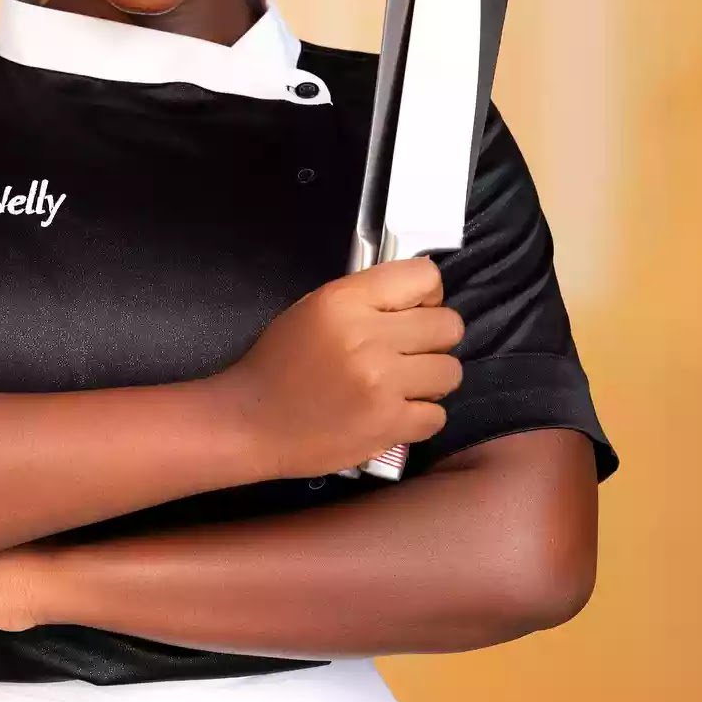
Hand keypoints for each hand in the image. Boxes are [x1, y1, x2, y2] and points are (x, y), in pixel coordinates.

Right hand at [213, 257, 465, 479]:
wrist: (251, 423)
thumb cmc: (278, 364)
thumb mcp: (313, 310)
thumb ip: (365, 299)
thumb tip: (421, 300)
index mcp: (345, 300)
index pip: (425, 276)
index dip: (427, 296)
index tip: (412, 313)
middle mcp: (368, 337)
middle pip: (448, 326)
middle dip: (433, 340)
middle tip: (408, 354)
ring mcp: (381, 384)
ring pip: (450, 372)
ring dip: (430, 381)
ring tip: (402, 386)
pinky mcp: (388, 425)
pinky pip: (437, 415)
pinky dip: (419, 417)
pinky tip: (392, 413)